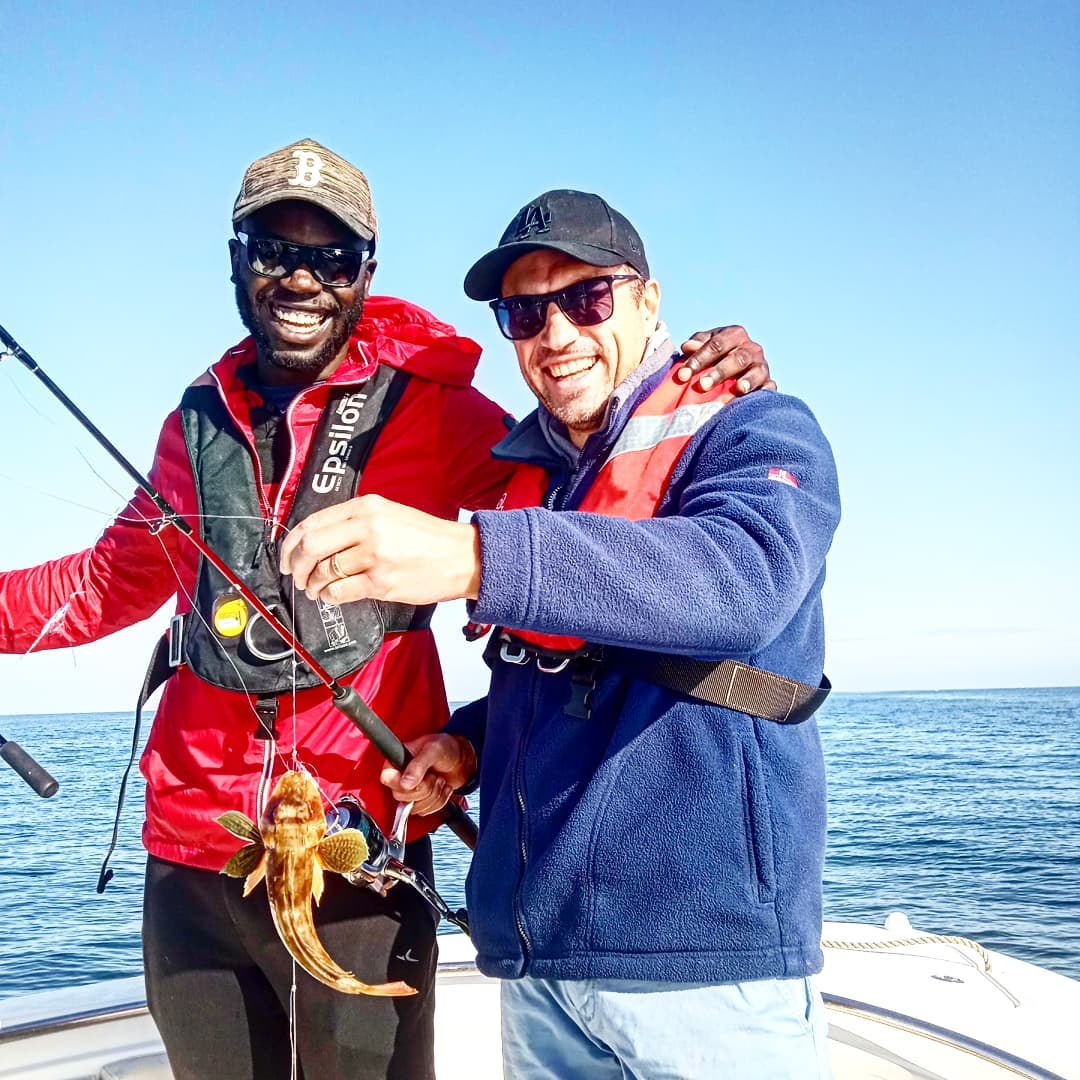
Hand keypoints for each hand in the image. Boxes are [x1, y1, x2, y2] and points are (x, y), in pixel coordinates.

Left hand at [278, 494, 481, 605]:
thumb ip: (355, 522)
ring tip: (315, 589)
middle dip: (295, 566)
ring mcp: (374, 556)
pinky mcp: (381, 582)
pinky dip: (328, 596)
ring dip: (312, 585)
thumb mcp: (390, 514)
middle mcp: (367, 527)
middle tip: (295, 576)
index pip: (312, 523)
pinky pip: (339, 591)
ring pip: (323, 572)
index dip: (291, 544)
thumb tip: (316, 541)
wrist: (462, 556)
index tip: (286, 557)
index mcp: (366, 507)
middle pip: (311, 546)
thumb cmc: (427, 538)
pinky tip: (332, 596)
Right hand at [380, 734, 477, 816]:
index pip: (387, 779)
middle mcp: (401, 777)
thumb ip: (418, 764)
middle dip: (424, 788)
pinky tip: (443, 788)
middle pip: (401, 796)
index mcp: (398, 761)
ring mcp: (411, 790)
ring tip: (439, 780)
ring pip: (414, 807)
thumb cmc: (446, 748)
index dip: (401, 783)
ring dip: (434, 795)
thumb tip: (405, 783)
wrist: (462, 759)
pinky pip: (425, 811)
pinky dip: (439, 801)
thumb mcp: (433, 750)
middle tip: (433, 776)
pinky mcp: (421, 800)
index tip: (418, 778)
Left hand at [675, 325, 776, 392]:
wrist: (737, 367)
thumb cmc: (715, 356)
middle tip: (702, 385)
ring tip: (738, 389)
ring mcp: (762, 365)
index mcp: (734, 334)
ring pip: (756, 371)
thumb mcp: (705, 346)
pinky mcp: (768, 383)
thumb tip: (687, 347)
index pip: (716, 345)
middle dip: (719, 372)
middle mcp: (751, 348)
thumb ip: (697, 345)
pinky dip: (763, 392)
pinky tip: (753, 399)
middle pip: (737, 358)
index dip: (698, 359)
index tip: (682, 375)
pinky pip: (769, 388)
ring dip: (747, 381)